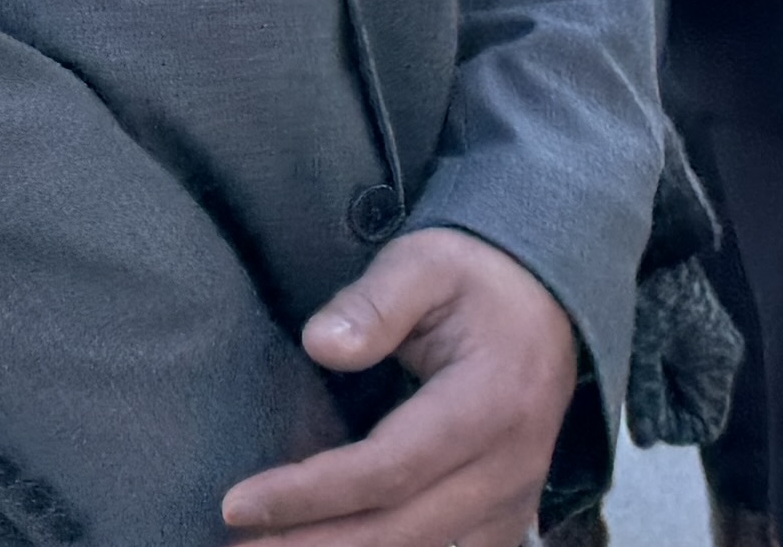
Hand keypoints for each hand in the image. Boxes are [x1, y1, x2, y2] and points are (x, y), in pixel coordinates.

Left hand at [218, 229, 575, 544]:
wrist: (546, 301)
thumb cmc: (474, 279)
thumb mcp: (424, 264)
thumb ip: (375, 302)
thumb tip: (320, 344)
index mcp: (488, 405)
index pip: (387, 469)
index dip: (309, 494)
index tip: (236, 503)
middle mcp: (508, 469)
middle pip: (400, 532)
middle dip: (311, 546)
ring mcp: (513, 502)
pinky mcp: (506, 518)